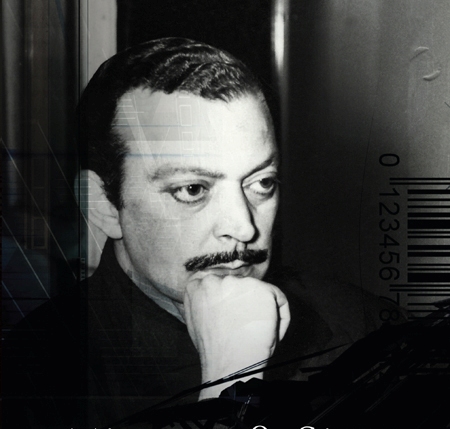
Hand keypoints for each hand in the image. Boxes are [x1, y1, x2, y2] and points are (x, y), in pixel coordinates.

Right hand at [183, 275, 289, 398]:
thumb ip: (204, 302)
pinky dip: (281, 318)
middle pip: (240, 287)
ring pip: (260, 293)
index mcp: (196, 286)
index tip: (236, 314)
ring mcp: (239, 282)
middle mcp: (216, 278)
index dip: (230, 299)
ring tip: (257, 334)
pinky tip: (270, 334)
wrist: (230, 365)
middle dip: (247, 305)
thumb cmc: (214, 351)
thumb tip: (215, 296)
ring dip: (262, 311)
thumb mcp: (196, 320)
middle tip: (247, 328)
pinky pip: (279, 300)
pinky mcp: (261, 289)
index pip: (217, 282)